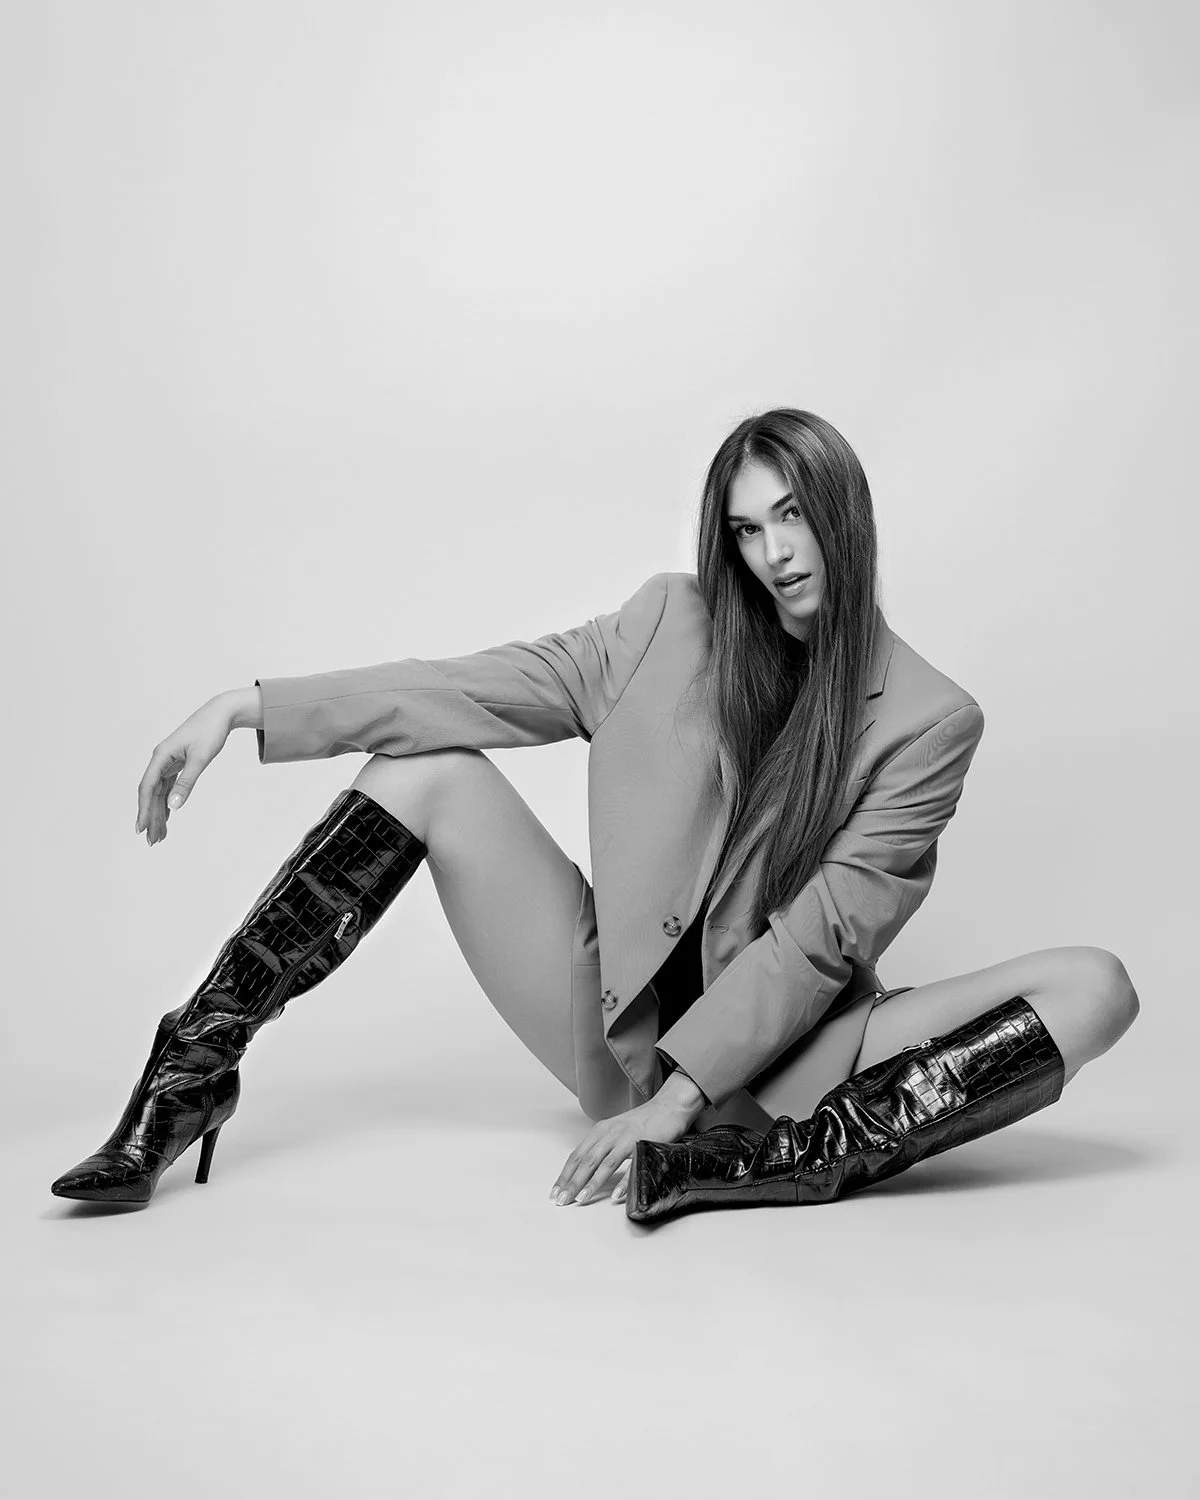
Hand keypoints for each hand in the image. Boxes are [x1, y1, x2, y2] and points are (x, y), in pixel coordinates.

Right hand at [135, 694, 237, 845]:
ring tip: (160, 836)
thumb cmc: (210, 732)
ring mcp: (168, 762)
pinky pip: (167, 787)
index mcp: (161, 756)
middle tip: (152, 841)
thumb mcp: (200, 759)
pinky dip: (167, 803)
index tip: (141, 828)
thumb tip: (173, 806)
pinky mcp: (177, 764)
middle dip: (151, 817)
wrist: (221, 714)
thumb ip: (187, 783)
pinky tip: (167, 817)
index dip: (143, 809)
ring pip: (159, 793)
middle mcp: (161, 760)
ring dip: (159, 813)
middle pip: (151, 794)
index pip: (147, 788)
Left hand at [550, 1079, 705, 1206]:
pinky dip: (622, 1182)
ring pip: (604, 1164)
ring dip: (591, 1184)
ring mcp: (626, 1139)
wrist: (669, 1105)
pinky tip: (615, 1196)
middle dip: (571, 1182)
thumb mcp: (616, 1130)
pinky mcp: (643, 1144)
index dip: (565, 1174)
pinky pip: (631, 1166)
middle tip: (561, 1200)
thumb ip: (602, 1146)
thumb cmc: (643, 1120)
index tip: (556, 1191)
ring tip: (580, 1199)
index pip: (577, 1155)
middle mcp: (610, 1134)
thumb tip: (586, 1169)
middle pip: (585, 1161)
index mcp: (600, 1130)